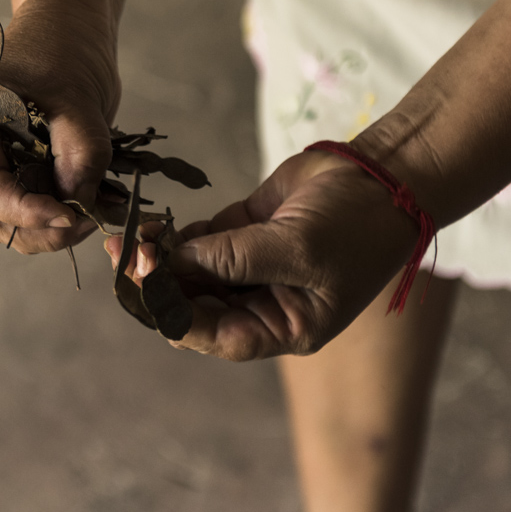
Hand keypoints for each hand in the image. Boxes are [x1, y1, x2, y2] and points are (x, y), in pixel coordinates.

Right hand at [0, 0, 119, 252]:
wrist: (65, 25)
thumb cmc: (66, 47)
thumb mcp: (80, 97)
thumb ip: (80, 154)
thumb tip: (77, 209)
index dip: (23, 210)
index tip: (69, 217)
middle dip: (34, 226)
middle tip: (86, 221)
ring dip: (41, 227)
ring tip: (88, 212)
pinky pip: (13, 204)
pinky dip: (45, 213)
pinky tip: (80, 202)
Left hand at [107, 149, 421, 358]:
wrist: (385, 175)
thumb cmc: (357, 226)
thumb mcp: (298, 249)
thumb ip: (234, 258)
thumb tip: (173, 261)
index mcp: (286, 328)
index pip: (219, 336)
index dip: (177, 317)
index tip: (144, 288)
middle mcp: (264, 305)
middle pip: (197, 307)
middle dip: (159, 285)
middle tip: (126, 257)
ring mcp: (251, 267)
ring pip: (191, 273)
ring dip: (159, 259)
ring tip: (128, 238)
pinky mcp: (243, 232)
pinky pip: (197, 242)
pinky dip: (172, 236)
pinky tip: (149, 226)